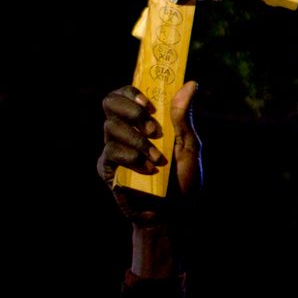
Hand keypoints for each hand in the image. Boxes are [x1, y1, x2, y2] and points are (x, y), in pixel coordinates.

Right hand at [98, 81, 201, 226]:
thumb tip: (191, 84)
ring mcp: (114, 148)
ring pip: (111, 127)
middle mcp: (125, 129)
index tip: (149, 102)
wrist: (173, 214)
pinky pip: (111, 152)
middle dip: (131, 110)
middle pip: (109, 102)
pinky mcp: (106, 168)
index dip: (132, 91)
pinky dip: (132, 158)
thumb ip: (184, 117)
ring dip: (138, 141)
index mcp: (144, 120)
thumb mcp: (190, 146)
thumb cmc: (183, 179)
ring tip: (157, 157)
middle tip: (152, 128)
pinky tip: (147, 169)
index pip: (126, 93)